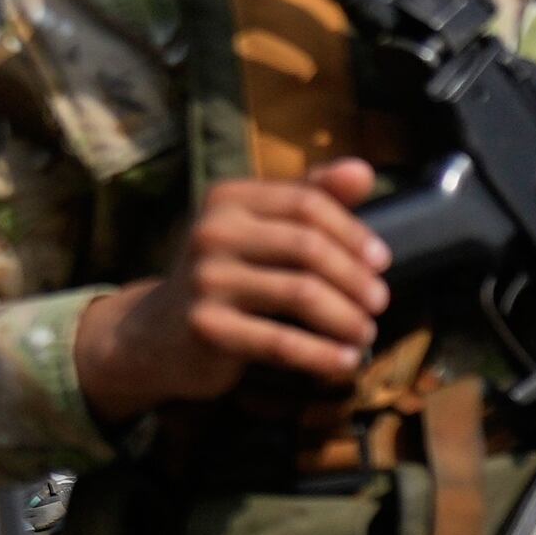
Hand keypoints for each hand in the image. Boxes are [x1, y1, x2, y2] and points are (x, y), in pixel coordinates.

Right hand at [73, 157, 388, 417]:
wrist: (153, 333)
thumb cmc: (222, 276)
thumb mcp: (257, 229)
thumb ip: (308, 198)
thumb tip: (363, 172)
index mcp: (228, 198)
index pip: (306, 203)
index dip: (352, 231)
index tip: (381, 260)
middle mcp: (212, 231)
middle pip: (307, 246)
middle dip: (354, 277)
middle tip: (380, 301)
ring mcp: (205, 279)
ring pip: (300, 293)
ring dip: (345, 318)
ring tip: (366, 333)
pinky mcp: (205, 327)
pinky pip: (279, 342)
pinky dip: (320, 354)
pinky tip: (343, 362)